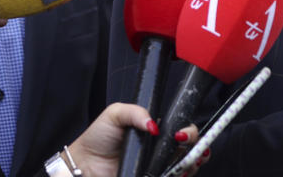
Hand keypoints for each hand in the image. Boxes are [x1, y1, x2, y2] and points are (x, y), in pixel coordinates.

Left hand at [68, 103, 198, 176]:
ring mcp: (158, 167)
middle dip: (196, 146)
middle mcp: (161, 150)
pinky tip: (177, 172)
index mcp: (157, 131)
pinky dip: (180, 174)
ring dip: (192, 162)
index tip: (182, 134)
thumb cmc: (98, 138)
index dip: (189, 131)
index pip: (183, 128)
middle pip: (191, 148)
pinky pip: (173, 176)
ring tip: (182, 162)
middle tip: (181, 144)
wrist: (85, 165)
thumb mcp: (116, 114)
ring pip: (188, 165)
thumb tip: (154, 124)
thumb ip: (136, 111)